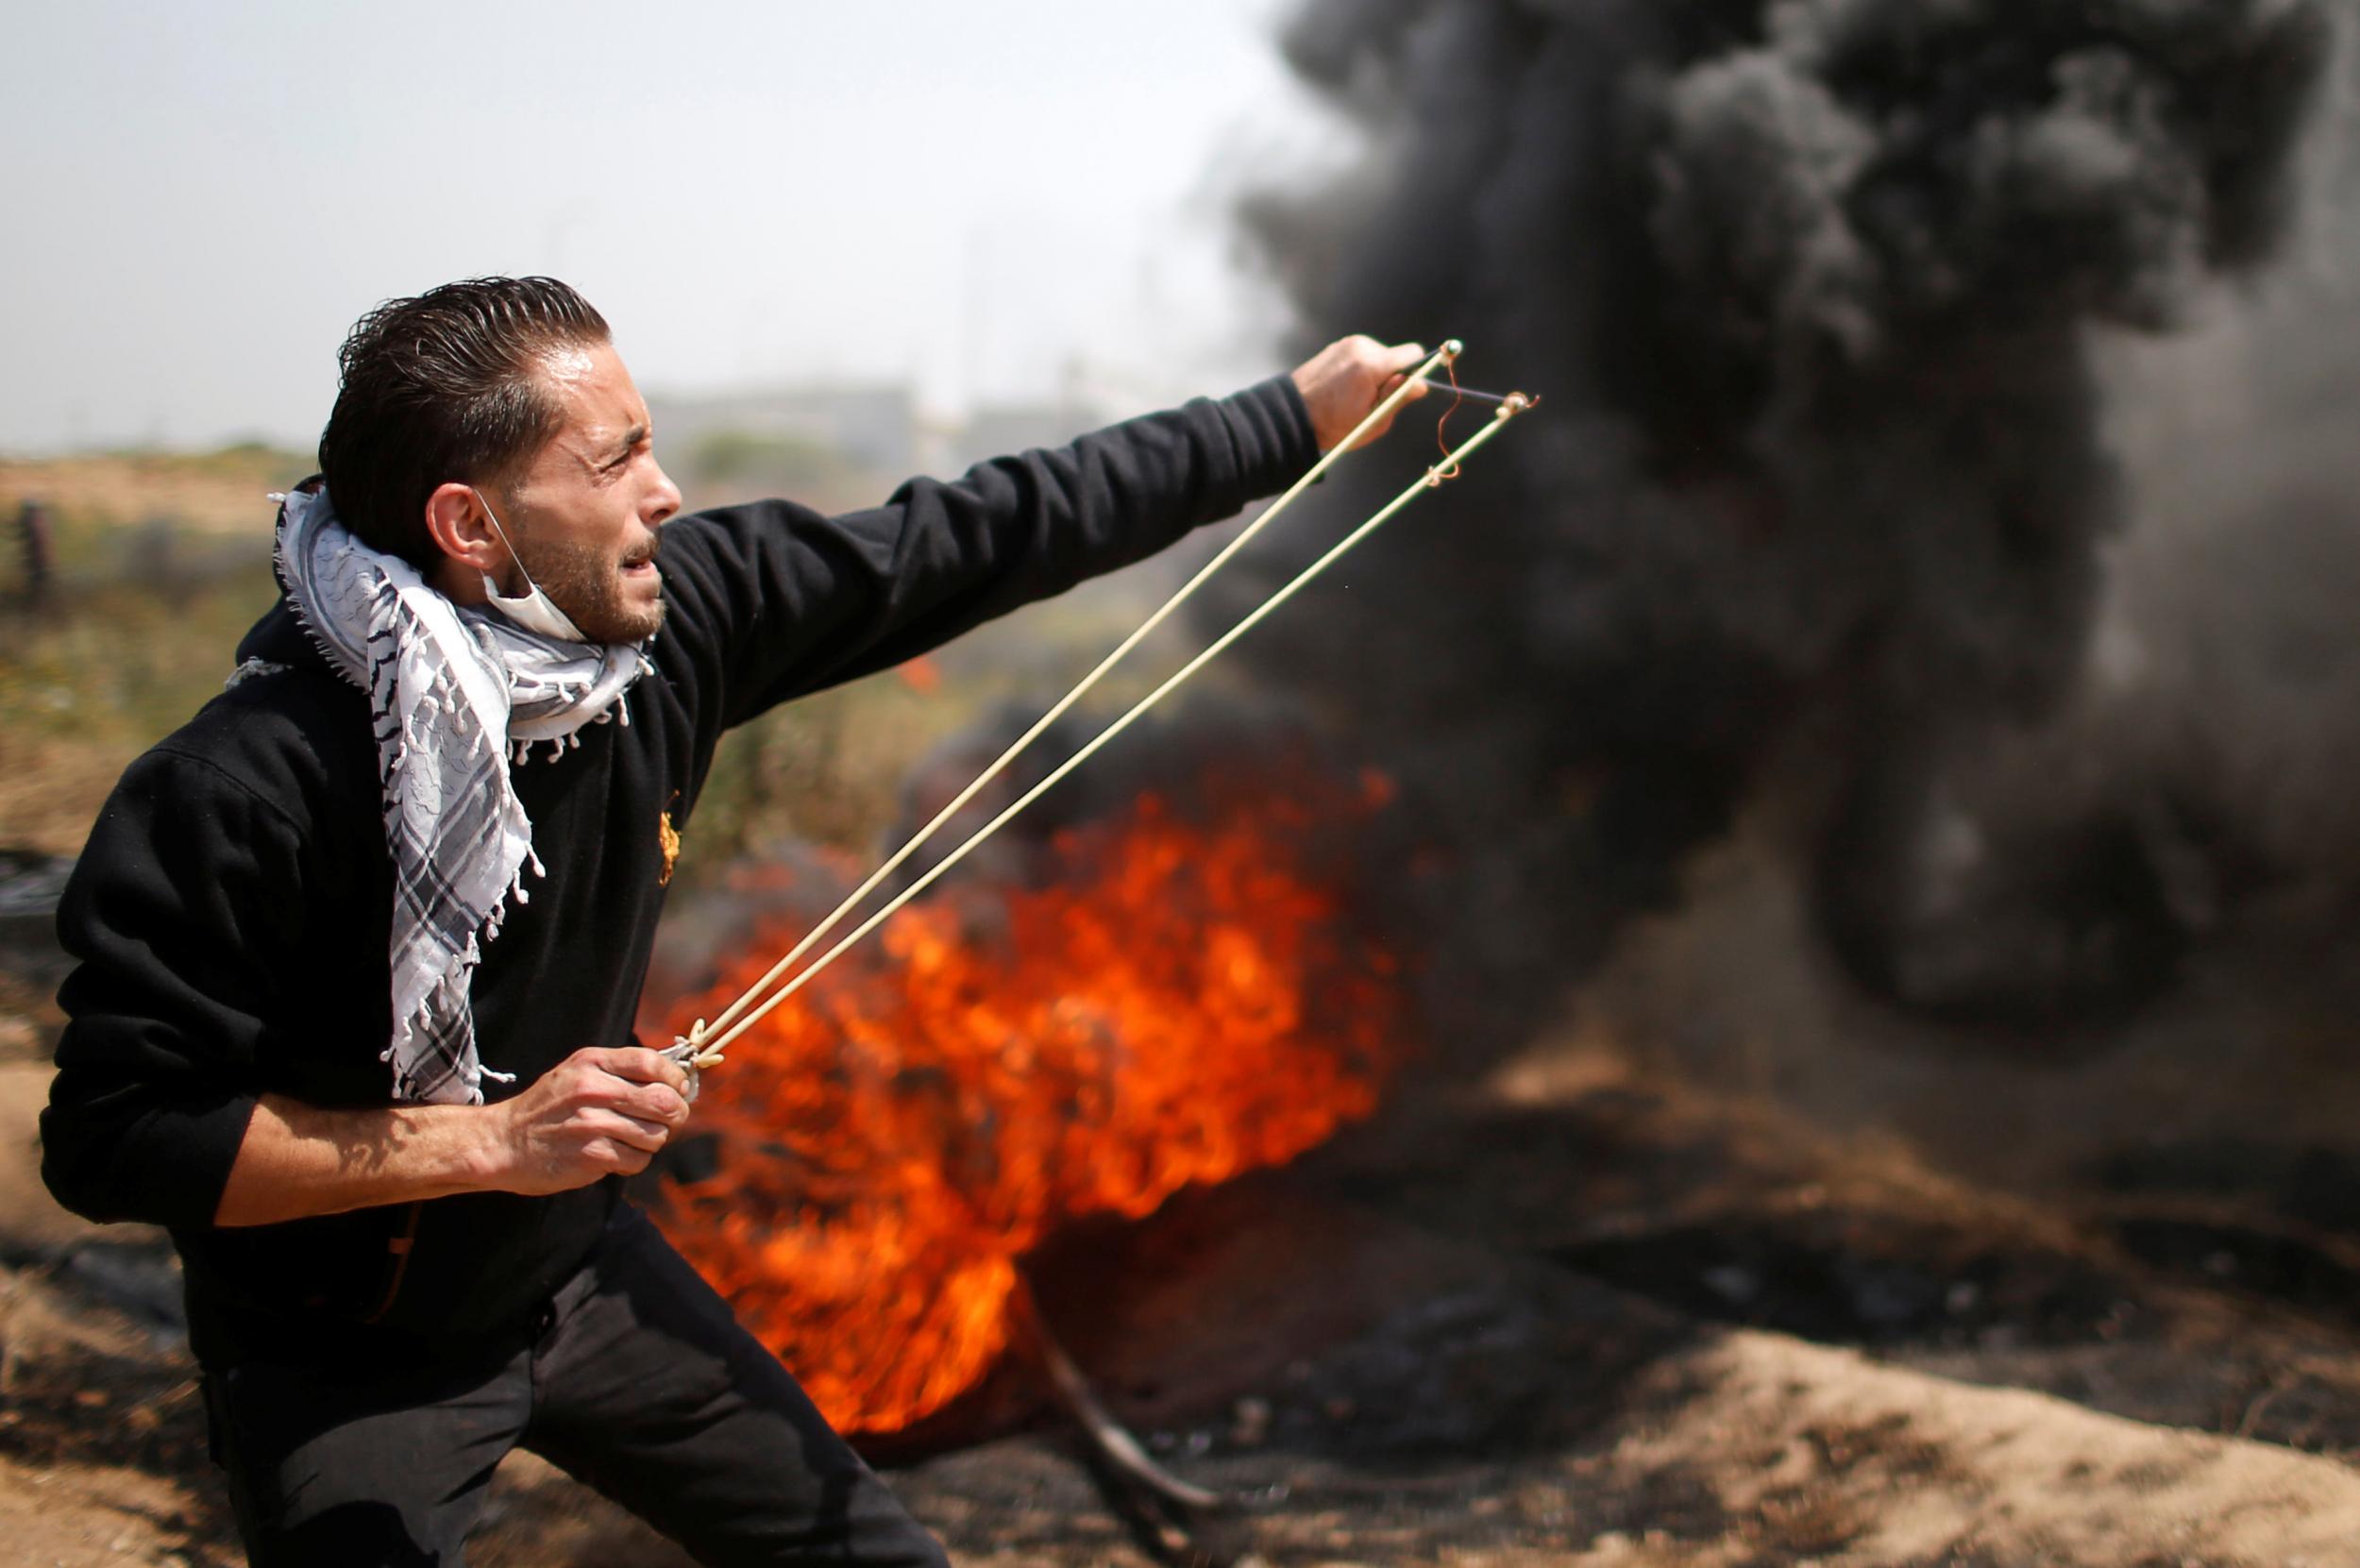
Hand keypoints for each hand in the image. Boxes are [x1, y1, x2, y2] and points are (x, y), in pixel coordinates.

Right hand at [486, 1046, 692, 1195]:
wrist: (503, 1143)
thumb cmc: (548, 1107)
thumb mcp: (577, 1072)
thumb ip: (620, 1070)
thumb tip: (675, 1081)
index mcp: (592, 1062)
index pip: (652, 1062)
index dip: (674, 1078)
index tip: (677, 1089)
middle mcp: (593, 1090)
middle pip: (664, 1101)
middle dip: (675, 1113)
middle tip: (667, 1120)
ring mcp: (592, 1124)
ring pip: (656, 1134)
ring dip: (652, 1140)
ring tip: (631, 1139)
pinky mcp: (591, 1155)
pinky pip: (638, 1160)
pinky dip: (634, 1160)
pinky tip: (616, 1155)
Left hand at [1290, 335, 1432, 452]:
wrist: (1292, 415)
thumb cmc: (1332, 425)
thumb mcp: (1373, 421)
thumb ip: (1398, 398)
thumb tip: (1420, 384)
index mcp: (1371, 364)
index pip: (1413, 354)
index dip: (1417, 372)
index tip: (1409, 389)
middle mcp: (1361, 346)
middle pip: (1396, 356)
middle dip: (1393, 377)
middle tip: (1374, 401)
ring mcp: (1347, 344)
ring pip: (1380, 356)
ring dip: (1377, 374)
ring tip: (1356, 397)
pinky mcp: (1338, 346)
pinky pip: (1363, 355)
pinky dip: (1362, 370)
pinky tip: (1346, 388)